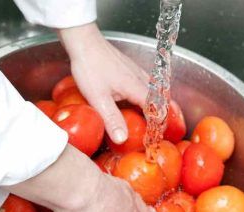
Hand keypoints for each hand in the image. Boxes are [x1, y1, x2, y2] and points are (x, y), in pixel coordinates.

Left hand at [57, 23, 148, 144]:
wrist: (84, 42)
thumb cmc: (90, 67)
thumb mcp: (98, 98)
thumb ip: (112, 119)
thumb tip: (122, 139)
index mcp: (137, 88)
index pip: (157, 110)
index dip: (158, 124)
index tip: (155, 136)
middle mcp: (141, 79)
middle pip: (159, 100)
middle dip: (159, 115)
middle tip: (154, 130)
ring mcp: (136, 72)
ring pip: (153, 91)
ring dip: (154, 104)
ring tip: (149, 119)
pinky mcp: (130, 68)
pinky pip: (145, 84)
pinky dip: (146, 95)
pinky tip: (135, 99)